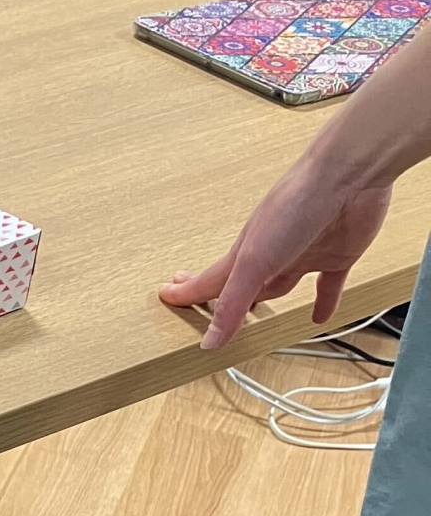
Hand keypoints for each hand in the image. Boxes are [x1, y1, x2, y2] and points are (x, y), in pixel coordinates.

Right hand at [160, 154, 392, 349]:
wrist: (348, 174)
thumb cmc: (297, 203)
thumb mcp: (256, 261)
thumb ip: (232, 303)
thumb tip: (210, 340)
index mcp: (247, 253)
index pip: (211, 280)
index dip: (189, 292)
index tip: (168, 294)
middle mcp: (272, 254)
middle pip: (242, 283)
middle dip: (221, 294)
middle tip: (201, 299)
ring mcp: (304, 253)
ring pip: (281, 284)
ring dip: (268, 299)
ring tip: (256, 312)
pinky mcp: (336, 254)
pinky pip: (327, 285)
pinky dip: (324, 301)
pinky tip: (320, 315)